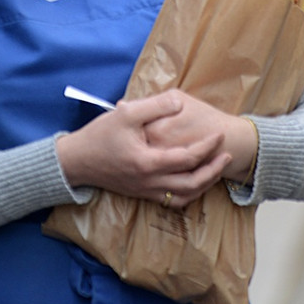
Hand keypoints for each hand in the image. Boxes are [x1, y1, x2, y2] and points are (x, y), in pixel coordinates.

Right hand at [56, 90, 235, 208]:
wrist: (76, 161)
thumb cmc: (100, 136)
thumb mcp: (127, 113)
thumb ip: (155, 106)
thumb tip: (180, 103)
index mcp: (148, 162)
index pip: (188, 158)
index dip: (208, 146)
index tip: (219, 134)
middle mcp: (149, 182)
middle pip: (192, 184)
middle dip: (213, 170)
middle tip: (227, 156)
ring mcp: (145, 191)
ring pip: (184, 197)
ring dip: (203, 185)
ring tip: (215, 169)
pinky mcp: (141, 193)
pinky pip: (171, 200)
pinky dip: (187, 193)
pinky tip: (193, 180)